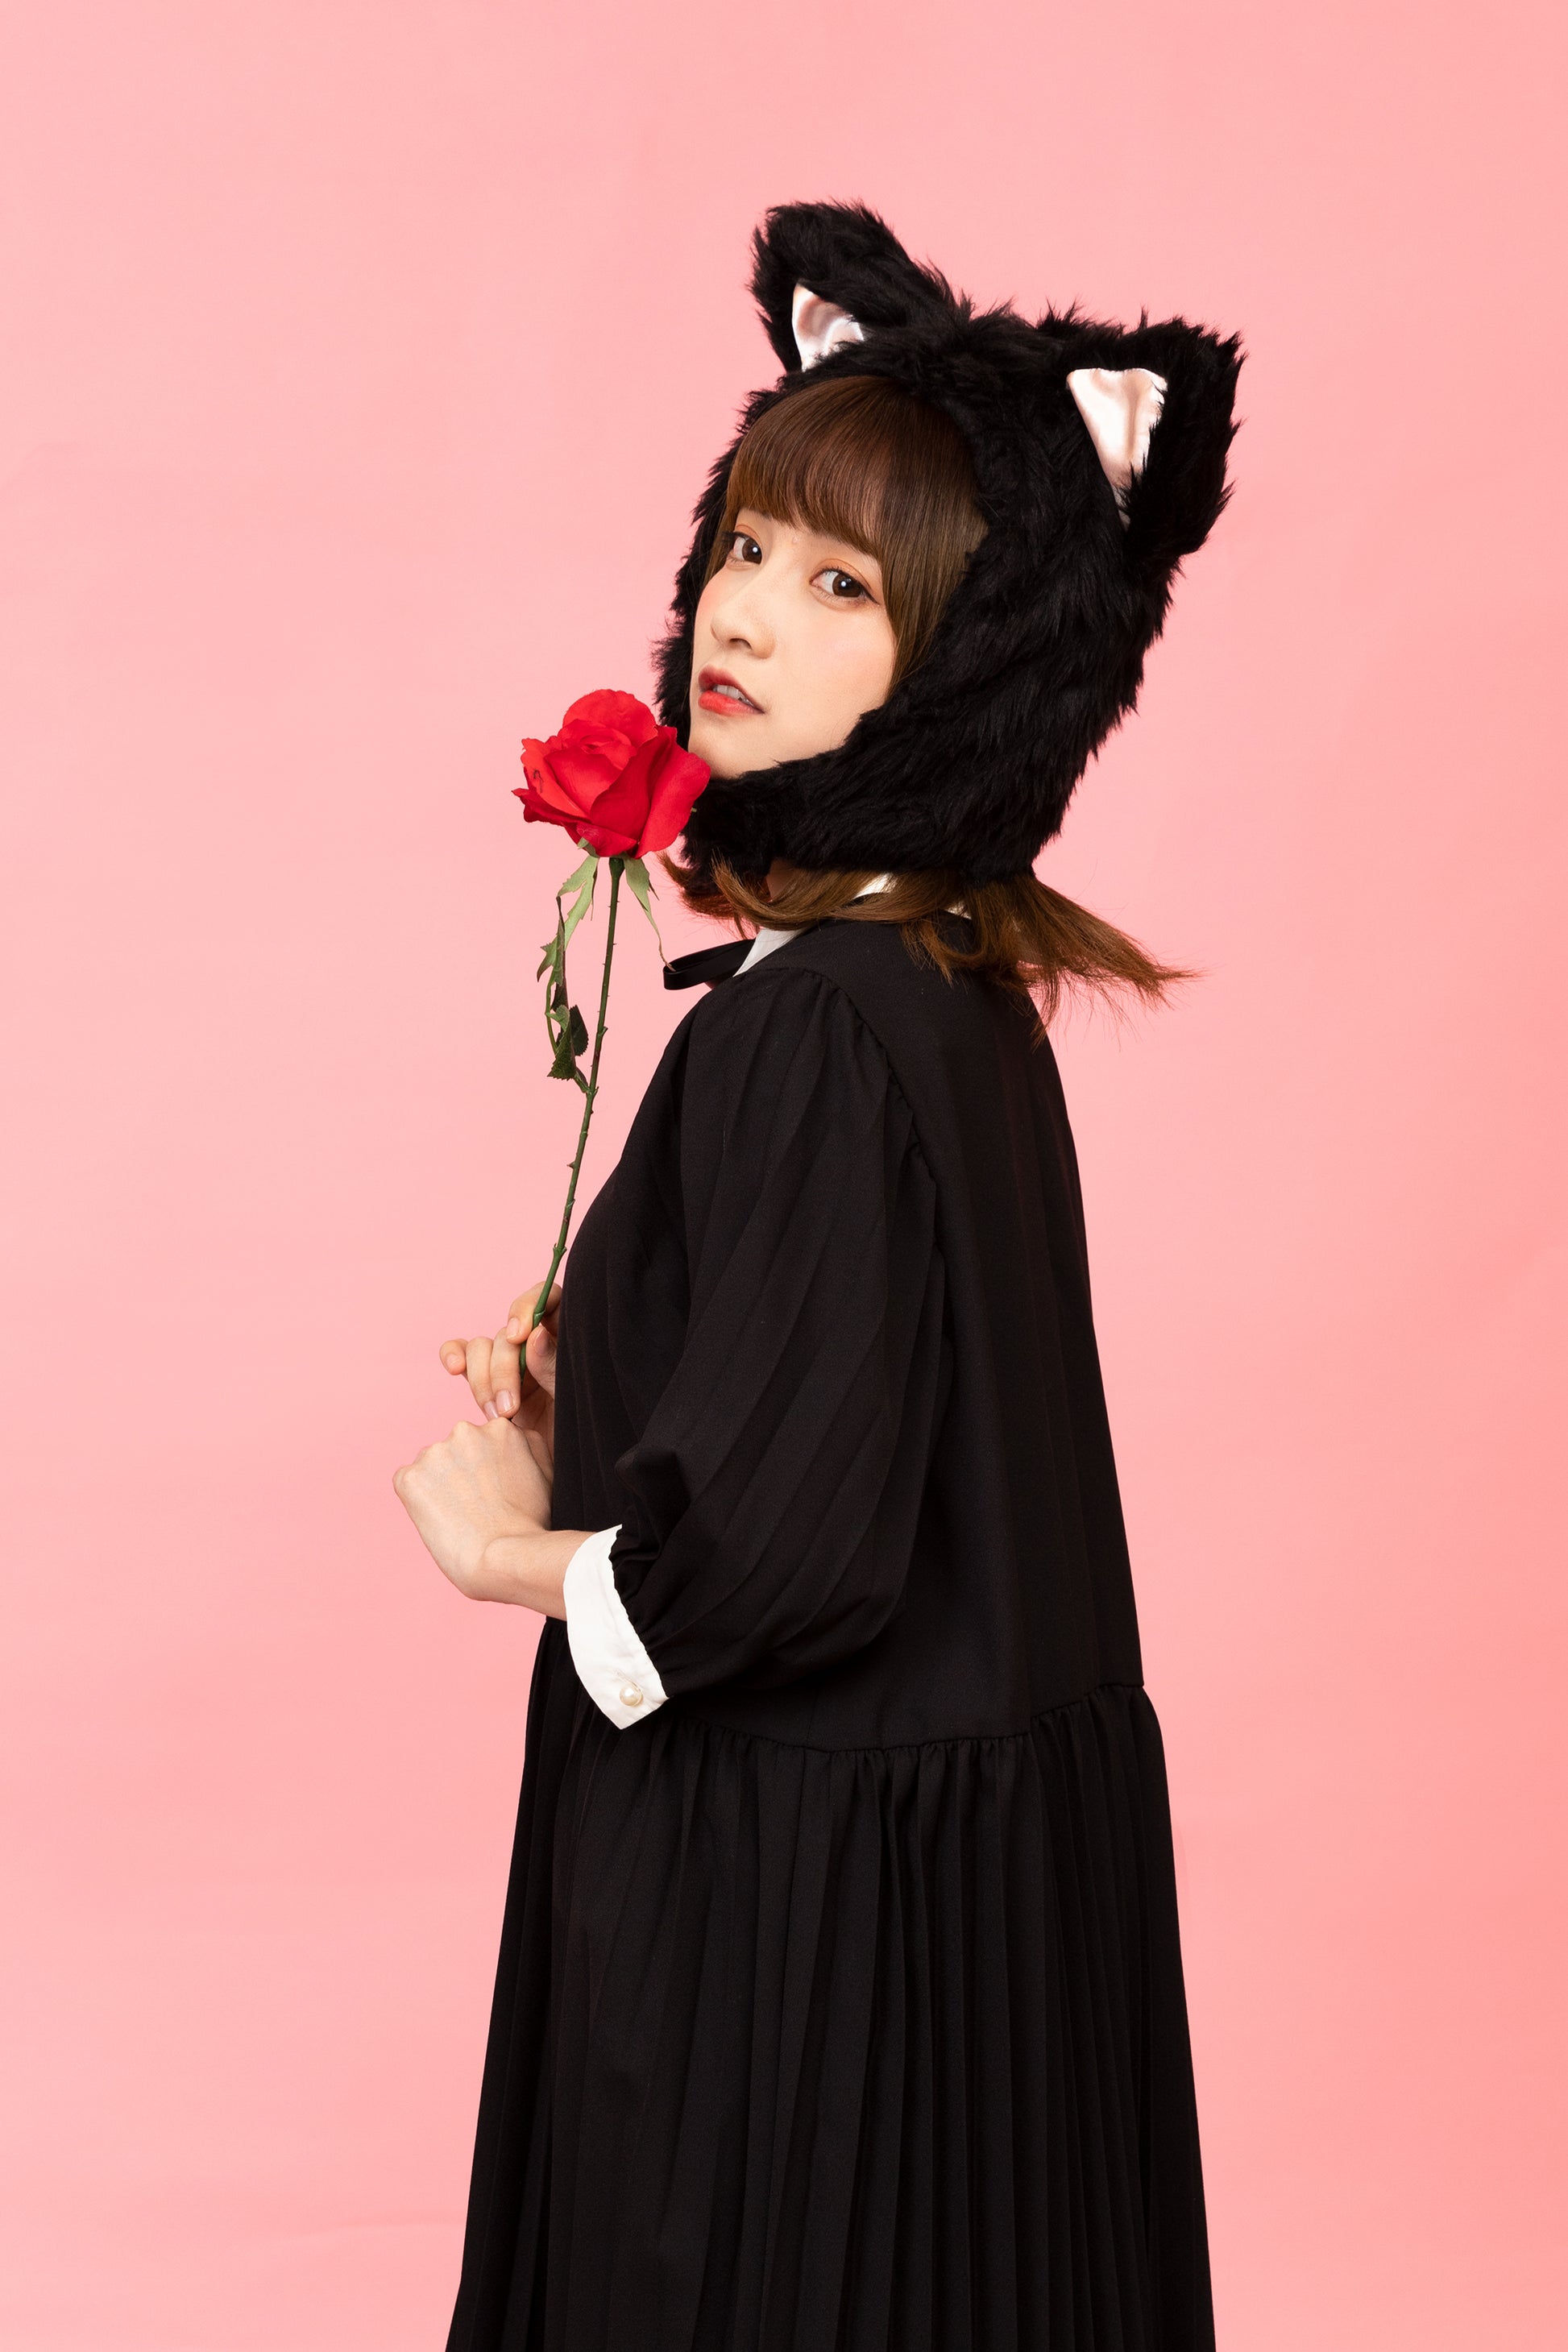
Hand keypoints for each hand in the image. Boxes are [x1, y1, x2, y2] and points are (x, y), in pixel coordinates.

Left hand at [393, 1412, 555, 1603]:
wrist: (502, 1558)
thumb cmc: (529, 1525)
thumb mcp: (546, 1472)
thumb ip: (527, 1445)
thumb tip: (510, 1435)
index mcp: (499, 1429)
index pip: (483, 1443)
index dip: (486, 1471)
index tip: (494, 1494)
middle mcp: (465, 1431)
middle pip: (455, 1450)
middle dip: (461, 1473)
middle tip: (476, 1508)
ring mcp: (434, 1453)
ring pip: (431, 1466)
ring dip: (439, 1486)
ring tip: (459, 1518)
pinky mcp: (409, 1477)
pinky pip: (408, 1484)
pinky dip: (419, 1502)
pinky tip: (441, 1520)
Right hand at [439, 1278, 559, 1464]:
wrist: (569, 1469)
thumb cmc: (585, 1432)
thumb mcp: (577, 1400)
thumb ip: (555, 1368)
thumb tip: (533, 1336)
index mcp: (567, 1337)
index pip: (546, 1298)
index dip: (526, 1308)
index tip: (518, 1334)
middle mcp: (536, 1344)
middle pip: (505, 1334)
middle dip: (501, 1370)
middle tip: (509, 1408)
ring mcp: (509, 1363)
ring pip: (481, 1348)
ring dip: (481, 1381)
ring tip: (498, 1416)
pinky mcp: (488, 1383)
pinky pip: (462, 1358)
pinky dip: (453, 1356)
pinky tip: (454, 1369)